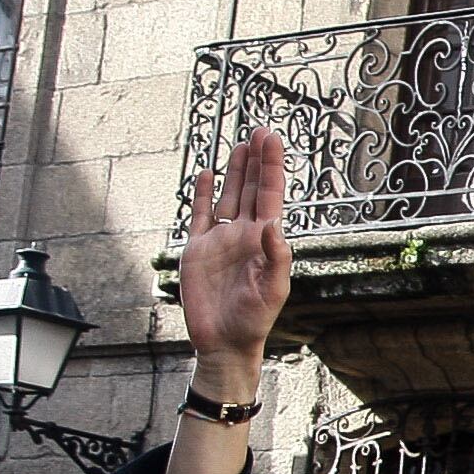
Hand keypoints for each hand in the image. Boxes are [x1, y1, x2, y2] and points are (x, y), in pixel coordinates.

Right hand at [180, 126, 292, 381]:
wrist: (223, 342)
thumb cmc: (254, 320)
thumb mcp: (272, 289)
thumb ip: (276, 256)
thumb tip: (273, 222)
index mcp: (264, 242)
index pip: (269, 196)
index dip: (271, 168)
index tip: (272, 141)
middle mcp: (243, 235)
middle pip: (251, 189)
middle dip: (256, 161)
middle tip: (261, 131)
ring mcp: (220, 240)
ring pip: (228, 196)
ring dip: (234, 171)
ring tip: (241, 144)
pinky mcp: (197, 249)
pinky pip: (200, 215)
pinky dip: (203, 194)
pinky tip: (208, 174)